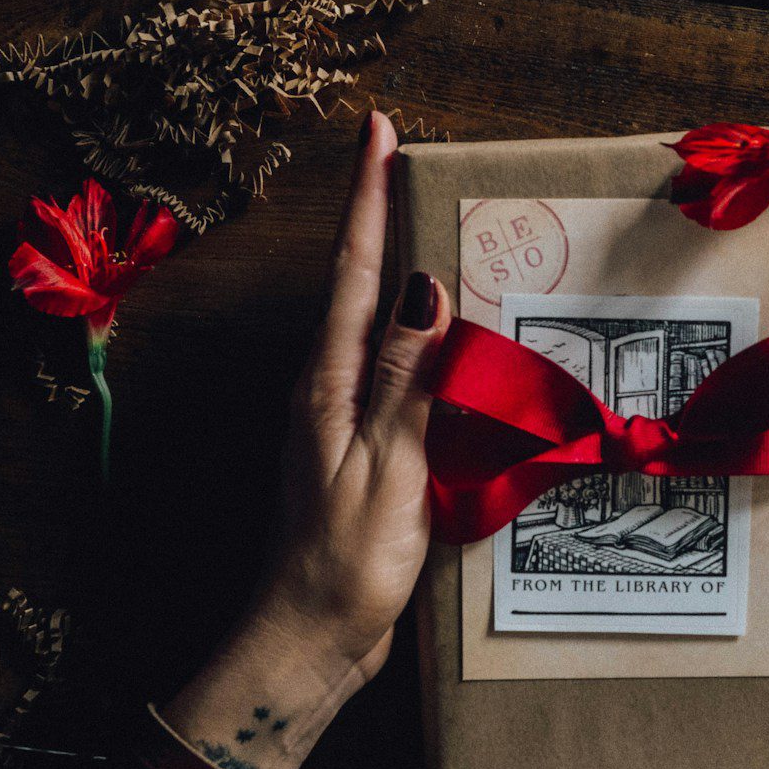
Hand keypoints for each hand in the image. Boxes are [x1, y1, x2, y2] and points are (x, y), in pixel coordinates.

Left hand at [160, 112, 445, 768]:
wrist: (310, 638)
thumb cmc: (345, 562)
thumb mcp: (383, 467)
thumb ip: (404, 377)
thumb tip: (423, 287)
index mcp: (328, 383)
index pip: (354, 270)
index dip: (367, 197)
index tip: (378, 130)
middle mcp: (329, 388)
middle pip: (361, 284)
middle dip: (383, 217)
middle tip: (412, 162)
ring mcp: (345, 419)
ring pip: (381, 327)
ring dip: (407, 275)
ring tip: (445, 233)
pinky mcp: (367, 450)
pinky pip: (400, 375)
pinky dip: (428, 343)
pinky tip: (458, 348)